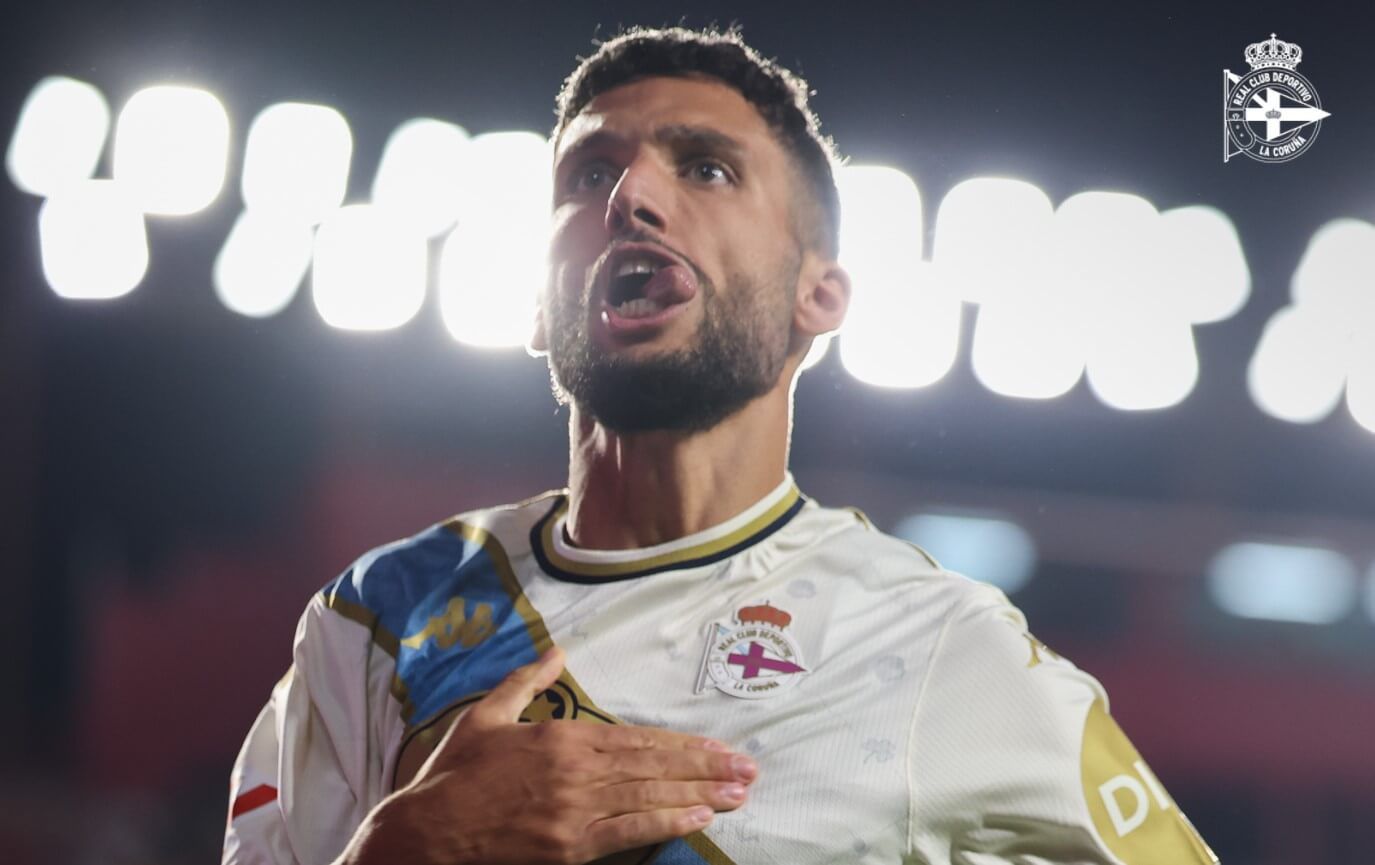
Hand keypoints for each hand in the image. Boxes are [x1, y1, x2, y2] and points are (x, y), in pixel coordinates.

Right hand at [337, 647, 757, 864]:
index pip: (635, 739)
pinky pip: (626, 834)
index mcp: (560, 738)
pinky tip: (697, 820)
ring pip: (649, 799)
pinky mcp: (568, 847)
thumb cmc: (453, 773)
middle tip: (748, 770)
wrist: (425, 832)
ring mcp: (575, 813)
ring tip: (737, 793)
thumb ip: (526, 681)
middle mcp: (576, 772)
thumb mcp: (486, 715)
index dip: (680, 744)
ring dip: (698, 795)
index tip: (717, 746)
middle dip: (705, 768)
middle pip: (653, 768)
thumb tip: (555, 649)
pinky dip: (664, 824)